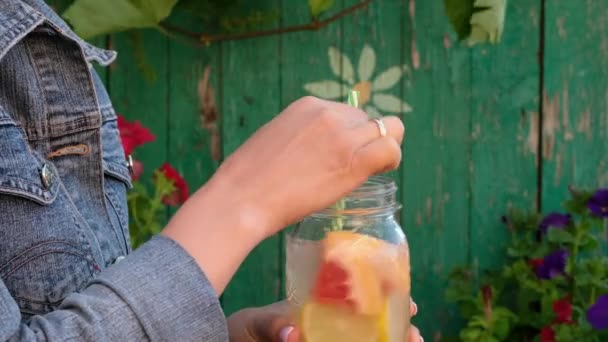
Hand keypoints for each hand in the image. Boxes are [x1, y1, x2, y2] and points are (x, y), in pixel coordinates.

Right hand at [205, 96, 404, 237]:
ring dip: (383, 148)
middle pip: (367, 121)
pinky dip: (391, 160)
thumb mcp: (274, 138)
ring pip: (388, 129)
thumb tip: (316, 147)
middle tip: (349, 167)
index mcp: (309, 105)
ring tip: (368, 169)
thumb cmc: (248, 178)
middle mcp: (329, 113)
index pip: (346, 112)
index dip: (348, 134)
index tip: (338, 153)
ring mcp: (343, 136)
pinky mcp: (354, 160)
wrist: (242, 199)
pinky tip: (379, 172)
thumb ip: (301, 135)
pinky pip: (391, 150)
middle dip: (363, 141)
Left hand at [226, 299, 421, 341]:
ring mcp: (326, 338)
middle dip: (397, 328)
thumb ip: (272, 326)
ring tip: (412, 341)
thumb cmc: (248, 330)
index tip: (409, 302)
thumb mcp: (257, 323)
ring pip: (365, 339)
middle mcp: (330, 326)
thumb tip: (291, 334)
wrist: (239, 341)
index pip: (360, 302)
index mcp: (320, 309)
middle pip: (371, 325)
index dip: (386, 300)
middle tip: (415, 334)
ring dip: (389, 340)